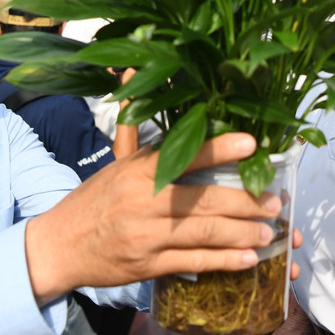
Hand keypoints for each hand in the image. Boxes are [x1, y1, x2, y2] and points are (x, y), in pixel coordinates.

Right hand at [25, 133, 286, 303]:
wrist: (59, 247)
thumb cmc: (94, 199)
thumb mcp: (114, 160)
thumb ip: (131, 121)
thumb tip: (130, 69)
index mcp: (138, 170)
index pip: (184, 154)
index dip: (219, 148)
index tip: (252, 142)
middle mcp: (144, 201)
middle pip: (203, 200)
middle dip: (245, 201)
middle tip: (275, 201)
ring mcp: (147, 236)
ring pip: (203, 234)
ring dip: (241, 233)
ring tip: (269, 232)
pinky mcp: (149, 266)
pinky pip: (193, 263)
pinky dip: (223, 261)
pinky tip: (247, 259)